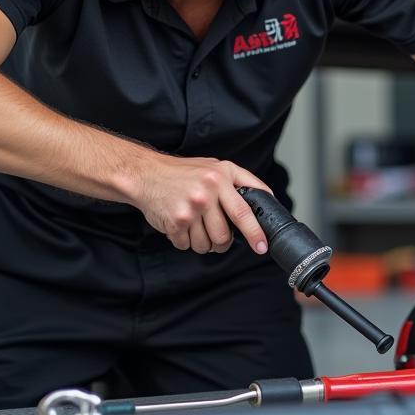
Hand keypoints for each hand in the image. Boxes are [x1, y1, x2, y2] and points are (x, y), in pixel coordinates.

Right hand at [133, 156, 272, 254]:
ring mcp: (190, 208)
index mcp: (221, 178)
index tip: (262, 247)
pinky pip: (187, 245)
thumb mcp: (217, 167)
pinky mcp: (174, 222)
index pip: (243, 211)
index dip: (255, 233)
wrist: (146, 174)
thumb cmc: (183, 172)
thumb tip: (268, 198)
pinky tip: (180, 225)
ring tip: (195, 227)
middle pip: (224, 235)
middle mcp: (206, 193)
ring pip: (206, 244)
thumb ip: (243, 181)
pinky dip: (184, 241)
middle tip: (217, 237)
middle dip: (222, 243)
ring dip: (203, 243)